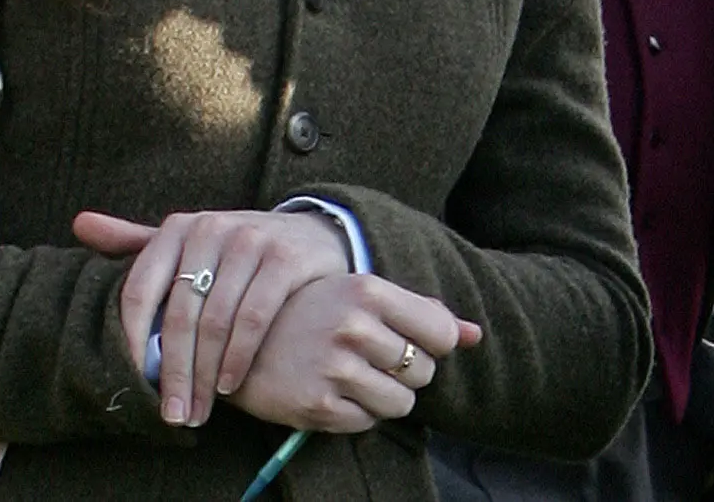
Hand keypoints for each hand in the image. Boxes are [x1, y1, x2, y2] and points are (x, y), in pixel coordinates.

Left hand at [72, 208, 349, 426]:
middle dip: (174, 374)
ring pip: (216, 322)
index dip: (132, 343)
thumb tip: (80, 224)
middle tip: (172, 415)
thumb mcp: (189, 242)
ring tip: (200, 410)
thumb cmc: (236, 251)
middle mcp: (212, 228)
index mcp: (179, 228)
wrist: (311, 235)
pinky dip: (238, 357)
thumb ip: (136, 240)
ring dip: (205, 375)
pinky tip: (230, 385)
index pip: (140, 290)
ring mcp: (251, 241)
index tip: (132, 385)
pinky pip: (254, 318)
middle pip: (179, 314)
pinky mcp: (284, 259)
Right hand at [226, 272, 482, 431]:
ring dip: (386, 398)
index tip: (411, 342)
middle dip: (408, 373)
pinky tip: (335, 394)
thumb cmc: (312, 311)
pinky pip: (368, 423)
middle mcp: (353, 326)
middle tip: (373, 362)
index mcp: (368, 290)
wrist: (237, 338)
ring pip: (401, 403)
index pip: (440, 331)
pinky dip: (359, 415)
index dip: (434, 345)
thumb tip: (476, 335)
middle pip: (424, 371)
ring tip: (356, 379)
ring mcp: (334, 367)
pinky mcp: (317, 405)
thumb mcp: (363, 296)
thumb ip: (422, 312)